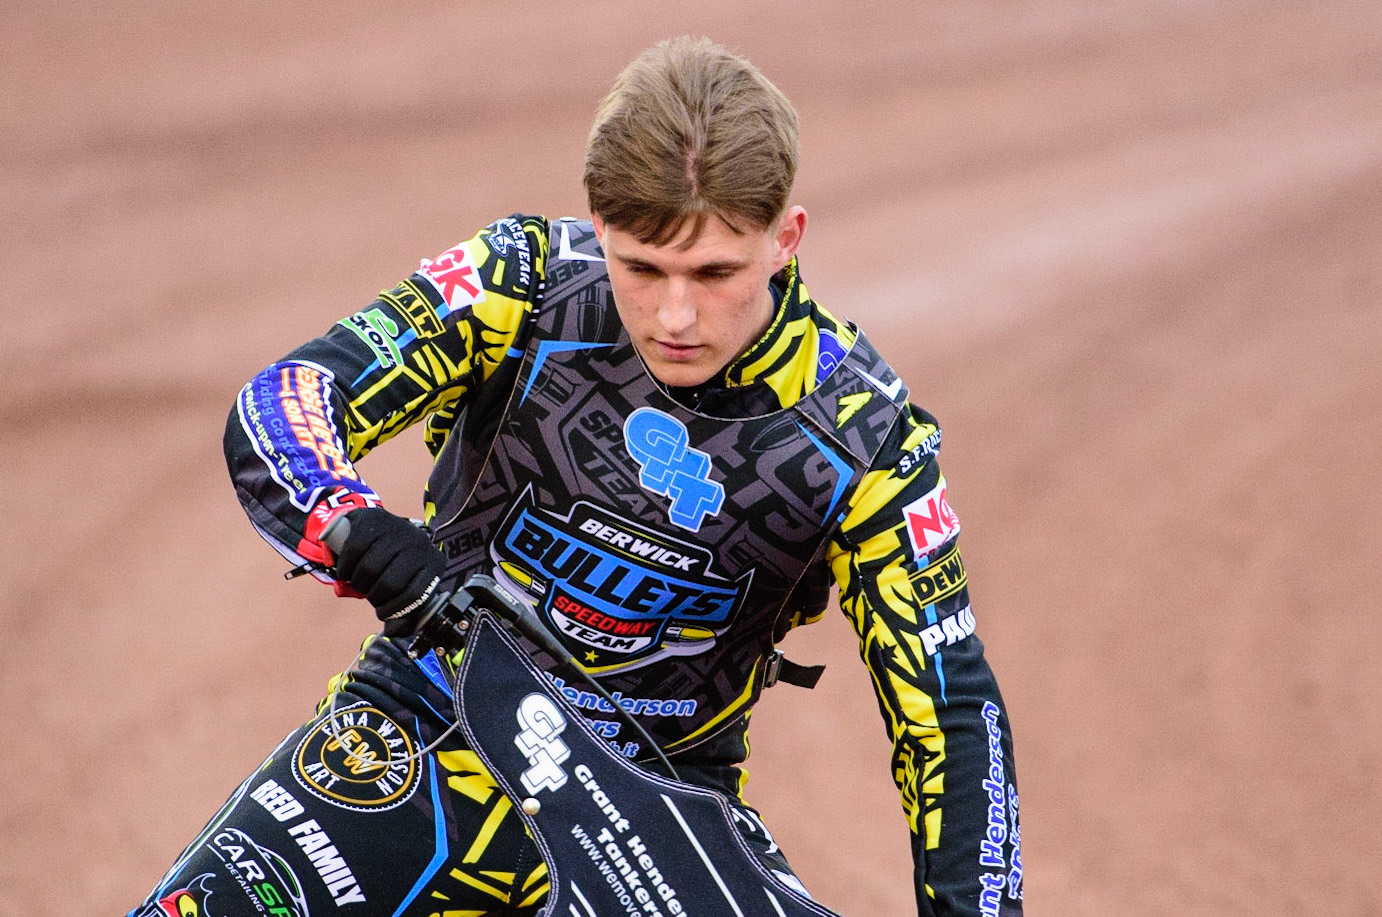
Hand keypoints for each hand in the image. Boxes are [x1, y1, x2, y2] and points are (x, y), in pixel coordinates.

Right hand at [330, 507, 445, 621]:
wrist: (380, 527)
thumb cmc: (394, 565)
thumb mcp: (404, 587)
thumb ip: (402, 615)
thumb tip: (393, 631)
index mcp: (434, 563)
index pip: (416, 596)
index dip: (394, 611)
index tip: (381, 612)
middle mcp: (419, 543)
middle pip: (390, 583)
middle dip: (374, 597)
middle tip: (368, 595)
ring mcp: (397, 528)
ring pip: (369, 568)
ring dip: (358, 583)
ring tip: (358, 583)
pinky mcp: (374, 519)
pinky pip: (353, 551)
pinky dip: (345, 568)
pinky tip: (346, 572)